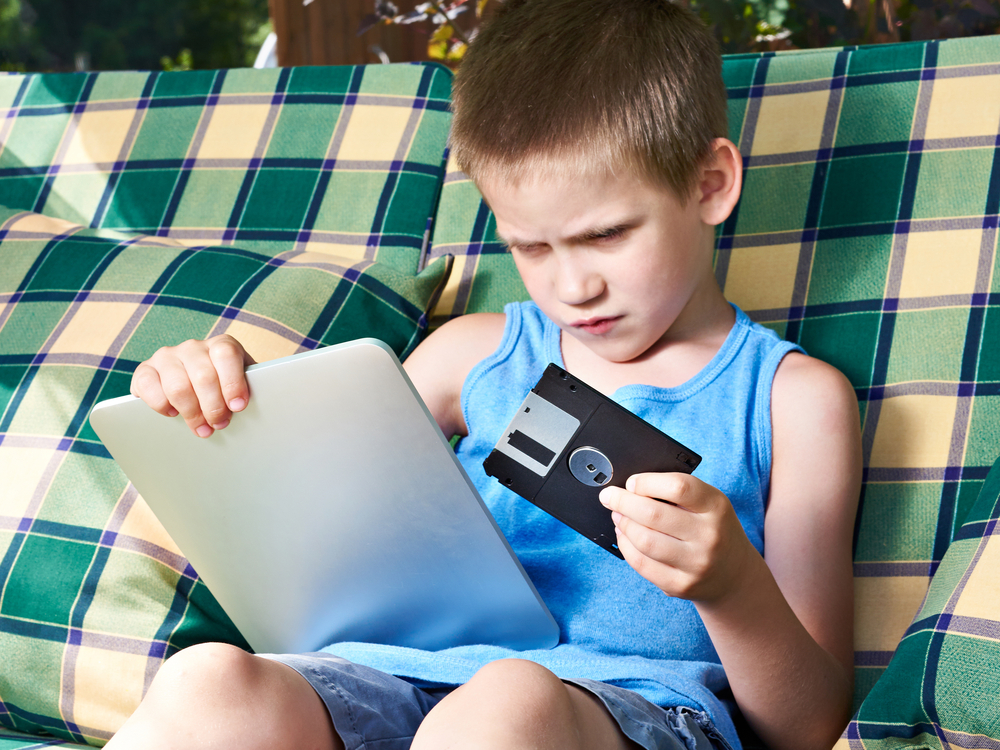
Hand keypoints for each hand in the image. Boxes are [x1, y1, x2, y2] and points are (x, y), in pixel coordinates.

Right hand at [130, 335, 255, 437]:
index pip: (226, 354)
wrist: (194, 385)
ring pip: (178, 386)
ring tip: (202, 429)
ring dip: (191, 413)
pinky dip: (162, 405)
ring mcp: (167, 356)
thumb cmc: (224, 389)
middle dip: (213, 407)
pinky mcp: (145, 370)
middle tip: (219, 424)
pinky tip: (173, 414)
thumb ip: (248, 389)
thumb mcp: (241, 384)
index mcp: (221, 345)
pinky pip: (148, 387)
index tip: (238, 406)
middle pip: (203, 376)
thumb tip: (257, 406)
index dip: (232, 382)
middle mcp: (193, 347)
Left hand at [599, 473, 755, 602]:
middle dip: (622, 502)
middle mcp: (709, 536)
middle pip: (653, 515)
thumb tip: (630, 487)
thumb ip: (678, 493)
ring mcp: (696, 564)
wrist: (734, 575)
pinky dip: (626, 546)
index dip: (647, 482)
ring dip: (623, 524)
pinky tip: (624, 535)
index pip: (678, 487)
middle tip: (609, 496)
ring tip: (617, 515)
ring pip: (644, 541)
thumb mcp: (709, 504)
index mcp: (716, 507)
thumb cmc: (712, 529)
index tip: (631, 482)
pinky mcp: (680, 585)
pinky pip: (641, 564)